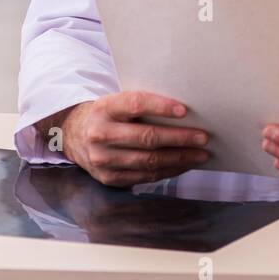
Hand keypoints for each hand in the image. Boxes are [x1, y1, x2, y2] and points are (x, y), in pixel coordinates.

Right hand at [59, 92, 210, 187]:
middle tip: (203, 137)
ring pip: (149, 160)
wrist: (75, 136)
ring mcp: (103, 159)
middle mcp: (101, 134)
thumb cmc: (109, 115)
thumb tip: (184, 113)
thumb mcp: (117, 101)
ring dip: (179, 158)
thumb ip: (141, 105)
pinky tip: (184, 165)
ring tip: (201, 154)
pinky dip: (168, 170)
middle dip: (180, 138)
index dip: (161, 107)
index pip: (136, 104)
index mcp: (105, 108)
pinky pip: (145, 176)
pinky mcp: (109, 178)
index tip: (184, 111)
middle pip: (146, 137)